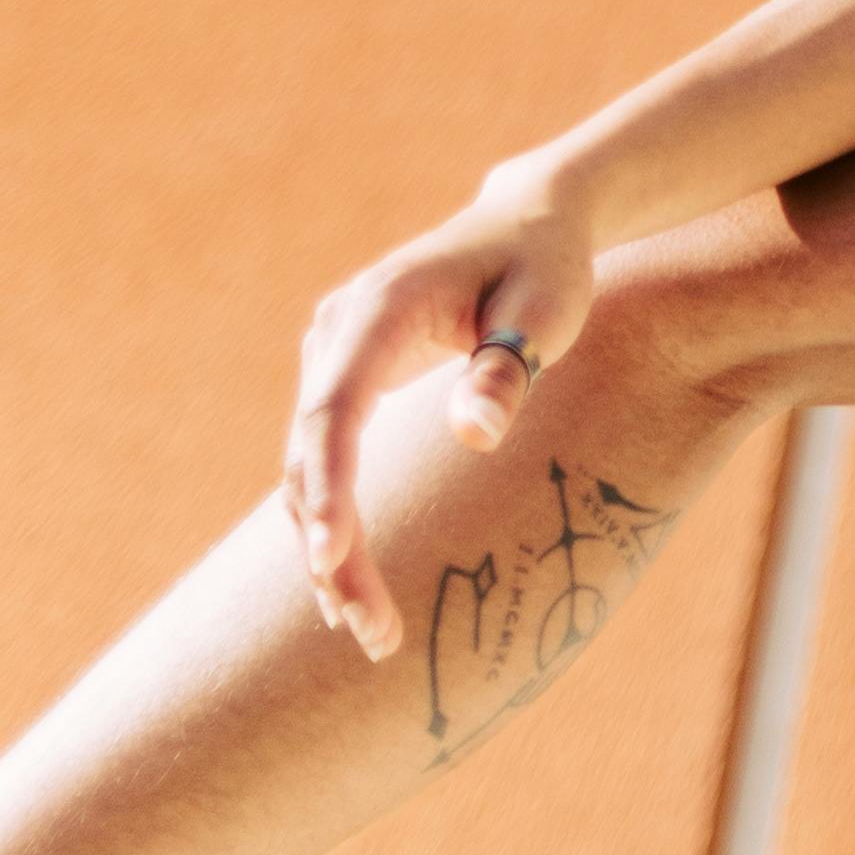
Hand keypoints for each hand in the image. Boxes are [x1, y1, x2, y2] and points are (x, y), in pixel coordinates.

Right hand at [282, 177, 597, 662]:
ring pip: (307, 468)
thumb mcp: (546, 310)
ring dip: (329, 550)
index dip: (330, 490)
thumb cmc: (547, 265)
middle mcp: (337, 332)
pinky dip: (333, 520)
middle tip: (374, 636)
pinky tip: (353, 582)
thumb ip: (507, 368)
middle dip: (335, 551)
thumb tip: (475, 434)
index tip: (332, 559)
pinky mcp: (341, 377)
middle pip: (313, 456)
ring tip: (371, 633)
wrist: (529, 219)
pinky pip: (321, 459)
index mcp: (378, 312)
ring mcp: (330, 354)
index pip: (335, 412)